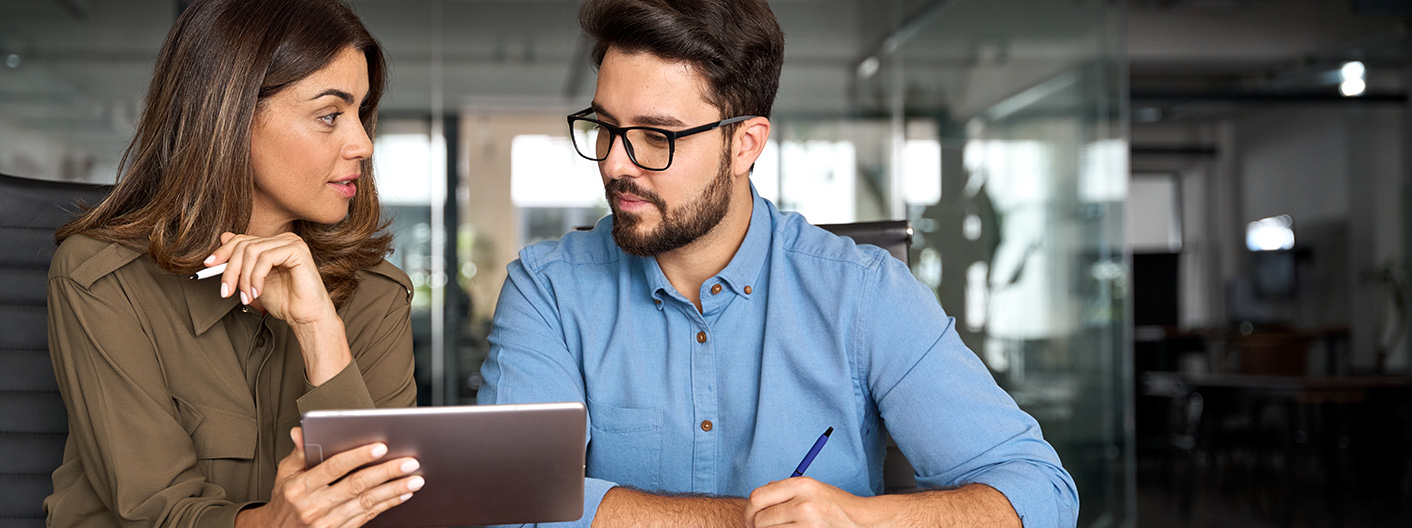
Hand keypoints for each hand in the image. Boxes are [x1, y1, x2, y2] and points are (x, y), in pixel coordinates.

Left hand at [205, 232, 335, 325]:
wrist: (305, 317)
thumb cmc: (285, 301)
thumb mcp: (253, 280)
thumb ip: (241, 262)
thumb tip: (224, 237)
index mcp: (274, 244)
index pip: (242, 240)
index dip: (223, 252)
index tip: (208, 266)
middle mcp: (283, 240)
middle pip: (244, 245)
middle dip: (230, 270)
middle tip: (226, 291)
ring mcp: (292, 243)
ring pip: (252, 251)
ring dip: (243, 278)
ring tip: (247, 297)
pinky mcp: (298, 251)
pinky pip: (266, 258)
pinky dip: (256, 277)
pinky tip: (258, 292)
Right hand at [236, 427, 422, 527]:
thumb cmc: (285, 499)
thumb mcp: (285, 474)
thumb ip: (299, 452)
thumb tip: (301, 430)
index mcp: (301, 487)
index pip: (334, 467)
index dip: (358, 456)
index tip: (381, 447)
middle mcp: (314, 505)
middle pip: (356, 485)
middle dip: (386, 472)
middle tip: (410, 462)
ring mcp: (327, 522)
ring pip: (367, 502)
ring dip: (394, 490)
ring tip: (415, 479)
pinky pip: (368, 516)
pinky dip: (388, 505)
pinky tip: (403, 494)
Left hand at [744, 477, 883, 527]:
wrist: (862, 521)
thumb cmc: (835, 505)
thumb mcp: (811, 489)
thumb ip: (784, 491)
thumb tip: (756, 501)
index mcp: (801, 485)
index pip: (757, 497)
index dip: (749, 510)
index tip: (751, 518)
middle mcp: (803, 504)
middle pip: (759, 519)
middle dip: (756, 526)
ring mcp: (808, 524)